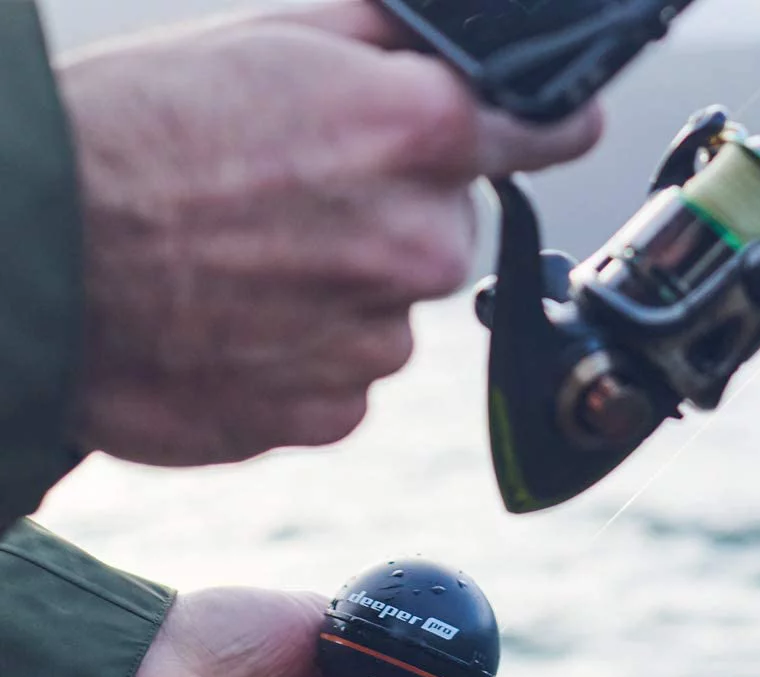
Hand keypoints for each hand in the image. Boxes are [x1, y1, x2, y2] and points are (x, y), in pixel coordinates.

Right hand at [57, 1, 602, 465]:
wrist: (36, 265)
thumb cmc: (131, 137)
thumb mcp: (264, 44)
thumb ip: (384, 56)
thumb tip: (462, 68)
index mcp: (413, 132)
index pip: (537, 129)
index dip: (548, 130)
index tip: (569, 129)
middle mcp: (415, 244)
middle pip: (443, 232)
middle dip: (389, 219)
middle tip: (290, 208)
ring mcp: (375, 340)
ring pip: (389, 314)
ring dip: (340, 296)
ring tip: (246, 272)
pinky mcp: (331, 411)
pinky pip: (346, 378)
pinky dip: (307, 358)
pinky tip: (239, 329)